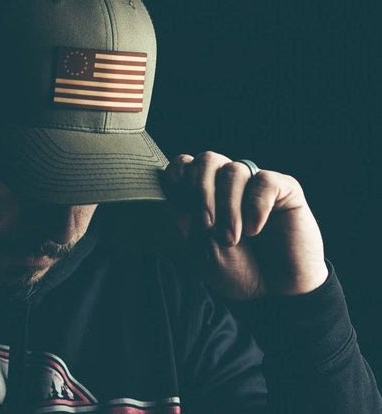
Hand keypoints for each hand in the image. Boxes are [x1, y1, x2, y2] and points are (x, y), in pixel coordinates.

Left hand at [162, 151, 328, 298]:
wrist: (274, 296)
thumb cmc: (236, 271)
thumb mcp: (199, 248)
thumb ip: (183, 218)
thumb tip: (169, 192)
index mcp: (203, 194)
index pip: (184, 164)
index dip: (177, 175)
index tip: (179, 200)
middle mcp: (228, 185)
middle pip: (207, 159)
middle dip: (201, 190)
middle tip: (206, 225)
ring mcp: (255, 185)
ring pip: (234, 170)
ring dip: (228, 207)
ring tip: (232, 238)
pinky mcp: (285, 191)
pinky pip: (265, 181)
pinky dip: (255, 206)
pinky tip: (256, 229)